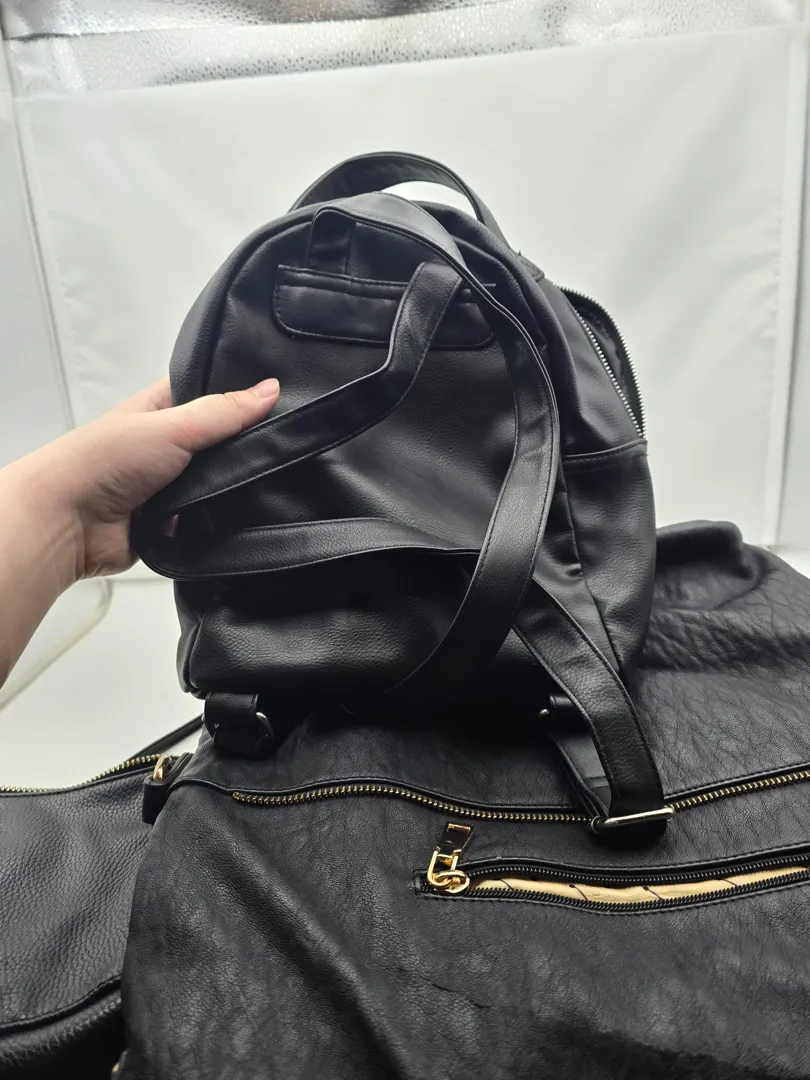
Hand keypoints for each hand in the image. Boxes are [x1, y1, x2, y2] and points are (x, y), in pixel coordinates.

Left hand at [9, 376, 279, 581]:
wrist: (68, 523)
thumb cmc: (104, 461)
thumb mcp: (172, 425)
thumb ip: (224, 412)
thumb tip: (272, 389)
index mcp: (162, 410)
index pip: (212, 394)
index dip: (243, 395)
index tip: (284, 399)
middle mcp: (168, 445)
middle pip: (222, 444)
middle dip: (243, 449)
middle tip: (285, 445)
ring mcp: (171, 486)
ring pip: (220, 485)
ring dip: (232, 489)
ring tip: (269, 483)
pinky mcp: (174, 523)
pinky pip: (211, 520)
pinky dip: (220, 521)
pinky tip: (241, 516)